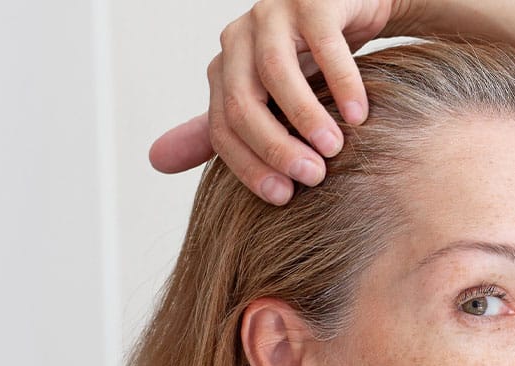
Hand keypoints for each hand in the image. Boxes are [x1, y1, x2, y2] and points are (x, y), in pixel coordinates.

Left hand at [148, 0, 404, 203]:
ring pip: (276, 71)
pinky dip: (342, 82)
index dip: (248, 165)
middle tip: (312, 177)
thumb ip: (225, 128)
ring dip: (305, 115)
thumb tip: (156, 161)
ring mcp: (275, 15)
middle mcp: (241, 39)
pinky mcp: (315, 2)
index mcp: (225, 68)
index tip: (284, 197)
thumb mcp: (270, 95)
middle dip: (274, 145)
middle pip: (242, 100)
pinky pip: (324, 44)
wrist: (352, 8)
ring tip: (335, 149)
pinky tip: (358, 115)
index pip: (221, 126)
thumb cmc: (313, 57)